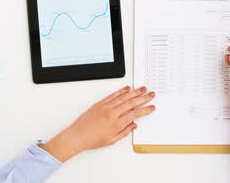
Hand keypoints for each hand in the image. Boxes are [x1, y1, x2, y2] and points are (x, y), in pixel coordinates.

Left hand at [41, 86, 155, 161]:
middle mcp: (112, 114)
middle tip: (151, 94)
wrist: (77, 136)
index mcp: (116, 124)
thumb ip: (125, 132)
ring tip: (142, 88)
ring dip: (134, 92)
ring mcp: (105, 107)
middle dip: (143, 98)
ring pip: (123, 97)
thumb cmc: (92, 140)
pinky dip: (121, 91)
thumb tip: (134, 126)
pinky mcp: (99, 103)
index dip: (145, 110)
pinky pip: (112, 95)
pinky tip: (127, 89)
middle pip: (131, 103)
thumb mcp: (111, 140)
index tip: (151, 107)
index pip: (135, 114)